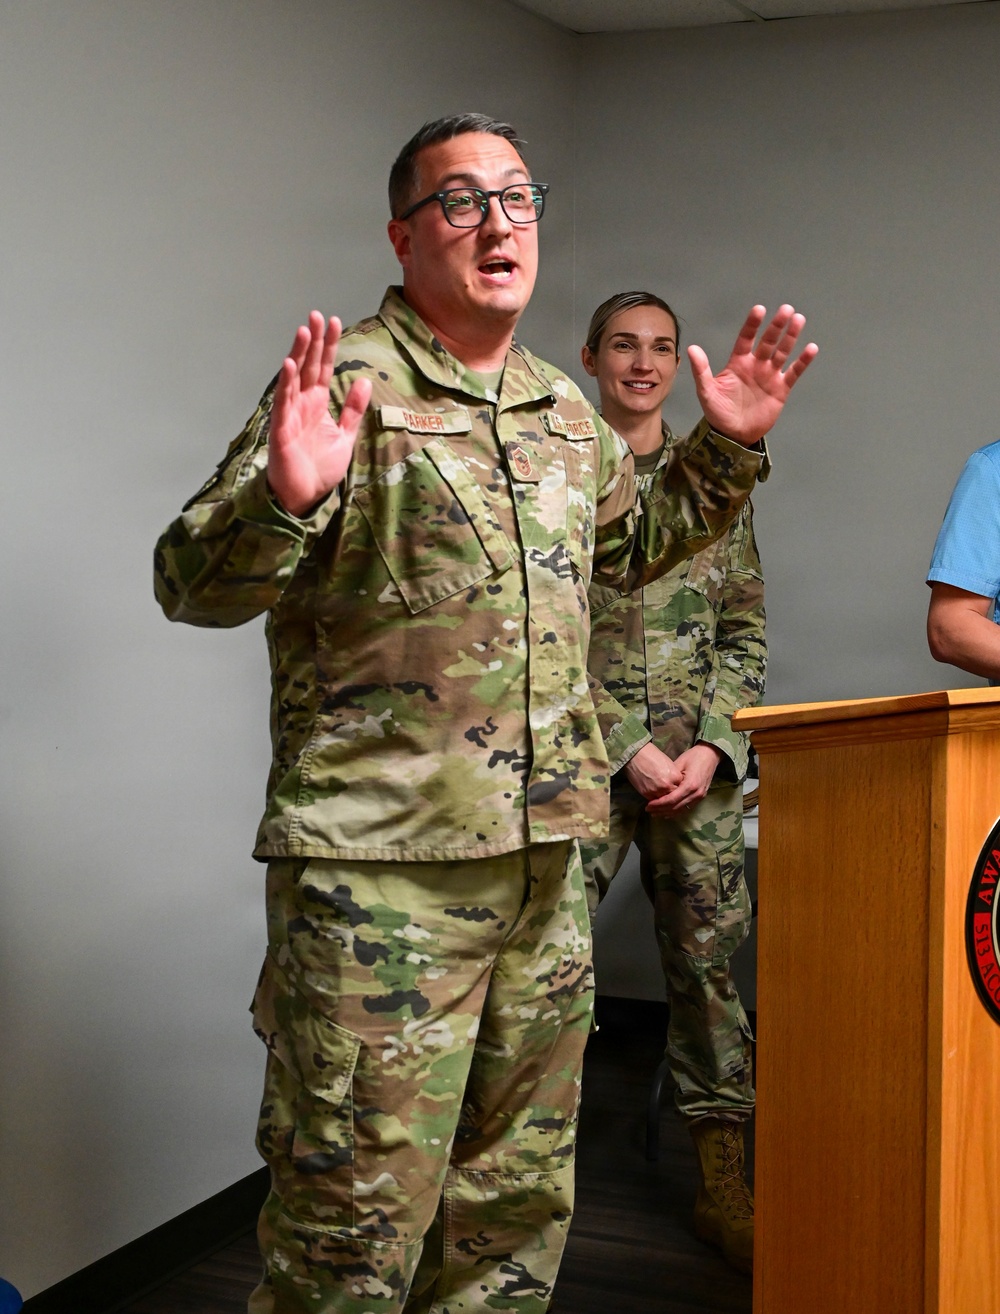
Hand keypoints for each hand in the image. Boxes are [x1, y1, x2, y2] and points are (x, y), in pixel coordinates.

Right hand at [267, 311, 371, 517]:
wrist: (305, 497)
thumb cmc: (320, 469)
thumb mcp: (345, 436)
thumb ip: (353, 410)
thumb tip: (365, 381)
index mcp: (317, 404)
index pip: (324, 368)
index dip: (329, 346)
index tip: (334, 322)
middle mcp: (302, 404)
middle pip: (309, 366)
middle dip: (313, 341)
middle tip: (317, 315)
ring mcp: (290, 415)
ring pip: (294, 378)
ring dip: (298, 354)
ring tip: (304, 331)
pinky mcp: (281, 429)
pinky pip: (283, 403)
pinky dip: (285, 384)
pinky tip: (289, 365)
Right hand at [624, 742, 682, 799]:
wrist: (635, 755)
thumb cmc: (652, 755)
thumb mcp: (669, 764)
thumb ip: (674, 776)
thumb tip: (675, 784)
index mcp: (675, 776)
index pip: (681, 787)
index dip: (678, 787)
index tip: (675, 786)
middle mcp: (667, 785)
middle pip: (673, 795)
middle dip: (672, 794)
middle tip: (669, 793)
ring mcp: (657, 791)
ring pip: (663, 800)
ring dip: (663, 799)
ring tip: (661, 795)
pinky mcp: (646, 794)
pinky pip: (654, 800)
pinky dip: (654, 799)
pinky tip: (654, 794)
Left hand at [644, 743, 722, 816]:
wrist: (710, 755)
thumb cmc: (694, 756)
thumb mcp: (679, 763)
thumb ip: (669, 777)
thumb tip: (657, 787)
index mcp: (690, 785)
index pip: (671, 800)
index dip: (659, 804)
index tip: (648, 805)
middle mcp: (696, 794)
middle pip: (676, 807)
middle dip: (661, 810)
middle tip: (649, 810)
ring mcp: (700, 797)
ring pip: (681, 810)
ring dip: (668, 813)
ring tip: (655, 813)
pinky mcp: (701, 797)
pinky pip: (687, 808)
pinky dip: (676, 811)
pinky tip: (667, 812)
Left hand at [688, 304, 817, 446]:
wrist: (733, 435)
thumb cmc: (718, 413)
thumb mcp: (706, 392)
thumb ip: (701, 370)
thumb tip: (691, 348)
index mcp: (738, 362)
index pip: (746, 338)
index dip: (752, 324)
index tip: (759, 309)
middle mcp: (756, 365)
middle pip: (768, 341)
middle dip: (777, 325)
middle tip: (786, 309)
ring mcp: (770, 375)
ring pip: (783, 351)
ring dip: (791, 337)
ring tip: (799, 320)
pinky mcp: (781, 389)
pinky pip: (794, 372)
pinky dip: (803, 361)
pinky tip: (811, 348)